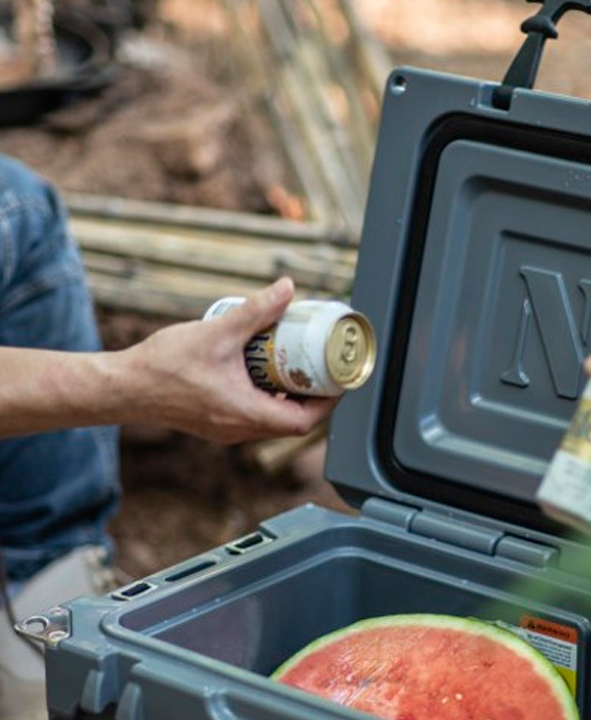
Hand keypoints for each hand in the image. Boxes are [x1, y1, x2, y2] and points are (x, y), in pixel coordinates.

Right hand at [118, 278, 338, 443]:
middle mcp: (239, 429)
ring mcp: (227, 430)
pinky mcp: (216, 424)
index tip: (339, 381)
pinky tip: (265, 371)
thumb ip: (256, 310)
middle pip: (293, 423)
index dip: (328, 402)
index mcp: (246, 414)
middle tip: (323, 368)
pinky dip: (267, 397)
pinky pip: (254, 415)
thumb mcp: (217, 332)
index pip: (304, 422)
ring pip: (273, 420)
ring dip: (289, 396)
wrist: (122, 387)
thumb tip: (288, 289)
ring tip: (299, 365)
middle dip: (313, 396)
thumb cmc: (162, 366)